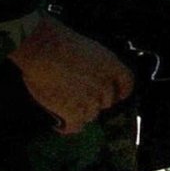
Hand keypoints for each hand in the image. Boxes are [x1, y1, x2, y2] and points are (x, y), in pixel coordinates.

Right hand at [10, 15, 134, 134]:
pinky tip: (59, 124)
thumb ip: (99, 66)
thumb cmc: (60, 44)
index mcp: (111, 67)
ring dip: (80, 111)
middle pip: (106, 102)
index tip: (114, 95)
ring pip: (90, 114)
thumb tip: (96, 78)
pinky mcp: (74, 113)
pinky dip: (68, 126)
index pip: (127, 84)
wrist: (42, 50)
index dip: (120, 91)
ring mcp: (91, 101)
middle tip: (77, 95)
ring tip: (64, 104)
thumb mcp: (90, 49)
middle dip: (95, 100)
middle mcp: (105, 86)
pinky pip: (75, 126)